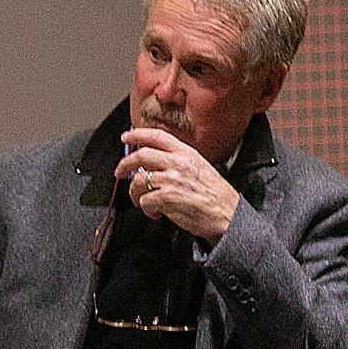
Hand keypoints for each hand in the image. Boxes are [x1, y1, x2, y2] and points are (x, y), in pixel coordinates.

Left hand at [116, 128, 240, 242]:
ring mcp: (172, 180)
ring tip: (144, 201)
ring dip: (135, 194)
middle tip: (120, 172)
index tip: (126, 136)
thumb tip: (154, 162)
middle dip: (124, 164)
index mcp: (186, 153)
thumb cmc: (215, 195)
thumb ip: (178, 161)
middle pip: (141, 155)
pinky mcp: (167, 198)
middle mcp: (178, 163)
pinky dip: (146, 210)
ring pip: (138, 181)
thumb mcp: (199, 167)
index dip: (137, 134)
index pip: (157, 136)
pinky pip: (144, 202)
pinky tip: (157, 213)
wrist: (228, 214)